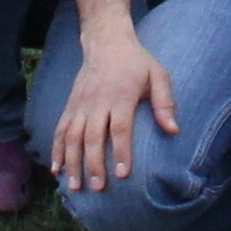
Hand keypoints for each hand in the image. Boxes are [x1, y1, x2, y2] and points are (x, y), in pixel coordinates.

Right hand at [46, 23, 178, 192]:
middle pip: (92, 137)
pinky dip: (56, 149)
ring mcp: (80, 104)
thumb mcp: (158, 75)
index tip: (122, 174)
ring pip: (72, 137)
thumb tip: (174, 131)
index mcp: (120, 96)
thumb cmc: (136, 62)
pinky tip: (56, 168)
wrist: (106, 41)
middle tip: (97, 188)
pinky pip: (60, 129)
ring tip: (73, 186)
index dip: (121, 152)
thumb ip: (165, 102)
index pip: (119, 128)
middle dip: (93, 164)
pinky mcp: (70, 105)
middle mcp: (97, 102)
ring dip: (72, 162)